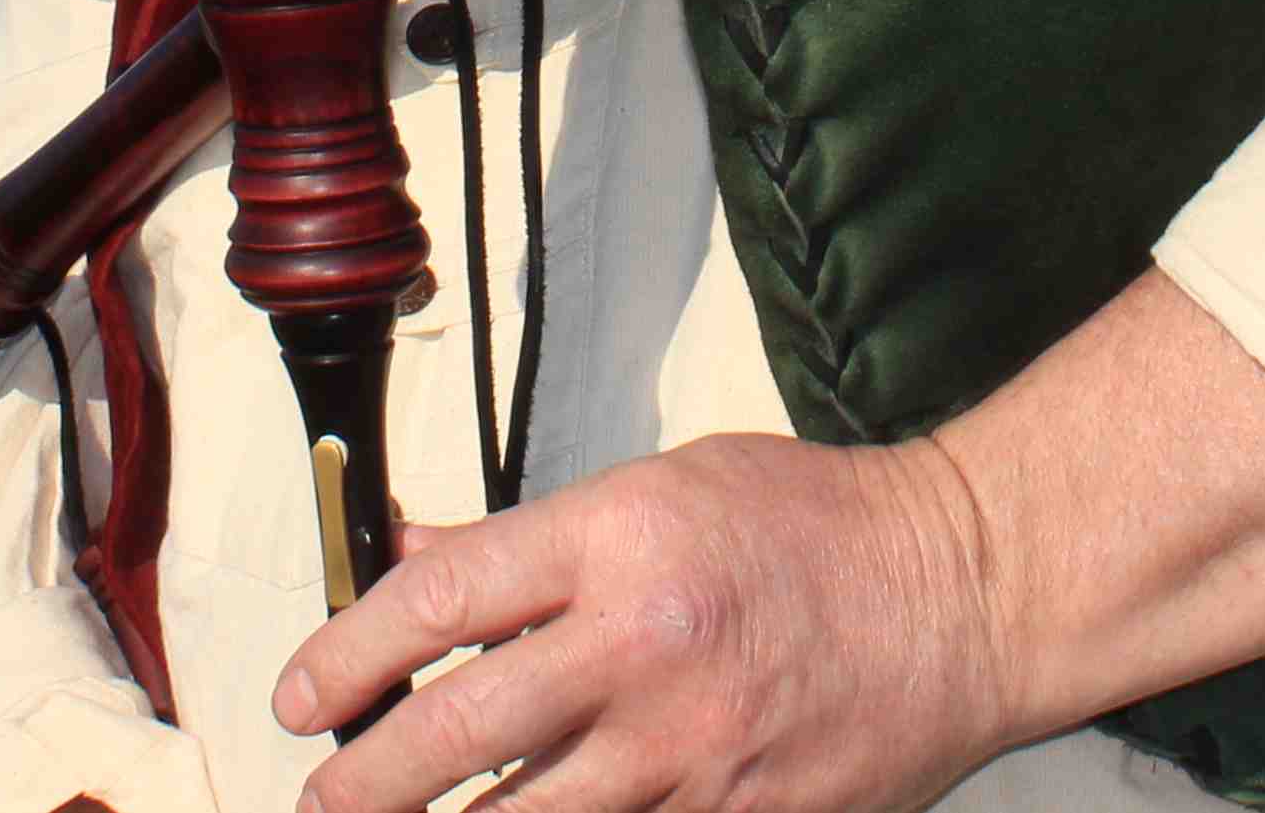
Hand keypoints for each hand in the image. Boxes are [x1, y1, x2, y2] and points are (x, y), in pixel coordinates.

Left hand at [276, 431, 1009, 812]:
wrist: (963, 589)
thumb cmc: (817, 522)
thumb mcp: (668, 484)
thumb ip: (533, 536)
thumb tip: (409, 552)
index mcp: (623, 536)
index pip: (443, 598)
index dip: (347, 651)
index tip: (301, 690)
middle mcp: (645, 642)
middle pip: (455, 734)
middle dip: (362, 777)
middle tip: (322, 791)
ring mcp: (692, 749)